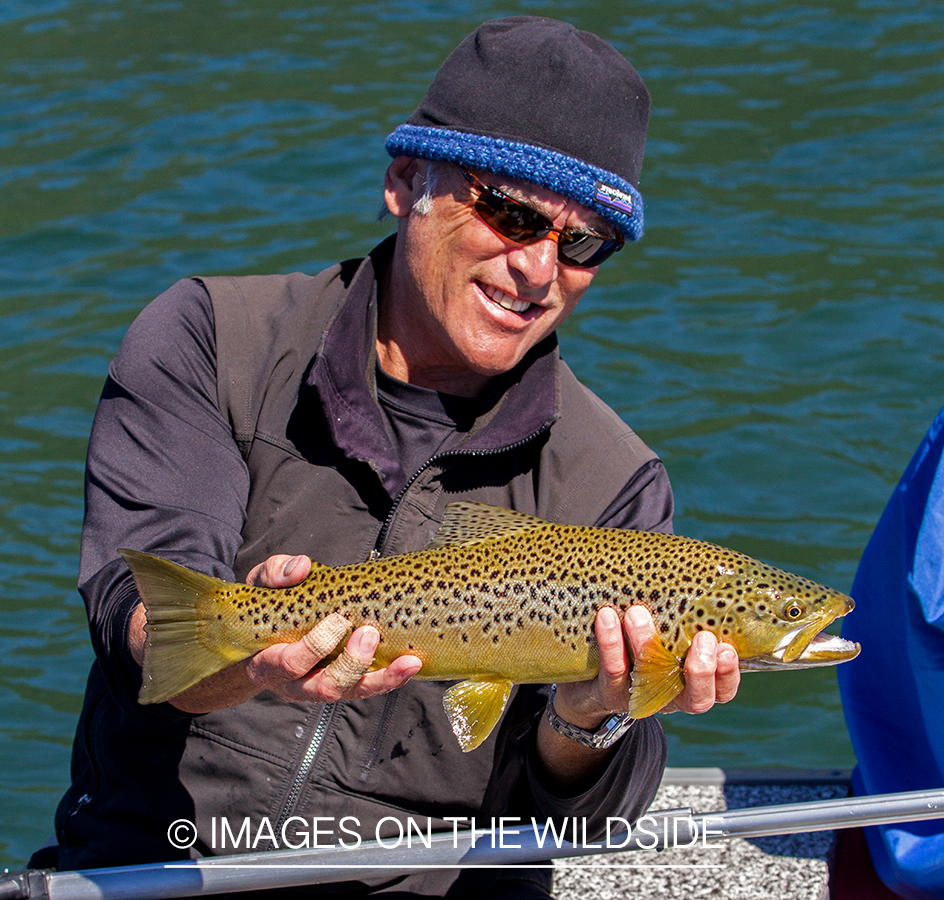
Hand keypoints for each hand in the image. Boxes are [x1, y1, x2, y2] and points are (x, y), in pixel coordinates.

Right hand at [242, 554, 422, 703]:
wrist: (263, 636)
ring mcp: (321, 687)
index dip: (315, 646)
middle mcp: (296, 684)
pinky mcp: (345, 684)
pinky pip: (368, 688)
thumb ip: (275, 574)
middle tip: (370, 633)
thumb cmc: (267, 607)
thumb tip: (301, 567)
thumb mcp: (261, 585)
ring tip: (408, 660)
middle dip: (352, 664)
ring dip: (383, 679)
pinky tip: (411, 664)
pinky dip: (391, 679)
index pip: (290, 664)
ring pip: (352, 692)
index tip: (338, 620)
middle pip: (326, 687)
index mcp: (269, 662)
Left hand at [551, 605, 739, 726]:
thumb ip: (679, 604)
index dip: (728, 674)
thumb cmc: (636, 635)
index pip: (722, 689)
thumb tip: (689, 556)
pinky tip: (606, 617)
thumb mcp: (664, 623)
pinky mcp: (606, 693)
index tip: (727, 648)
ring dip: (646, 644)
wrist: (587, 673)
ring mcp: (637, 696)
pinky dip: (611, 643)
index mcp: (691, 680)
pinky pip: (611, 670)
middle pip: (697, 700)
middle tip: (703, 638)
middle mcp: (669, 695)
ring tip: (637, 613)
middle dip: (701, 670)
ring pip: (648, 680)